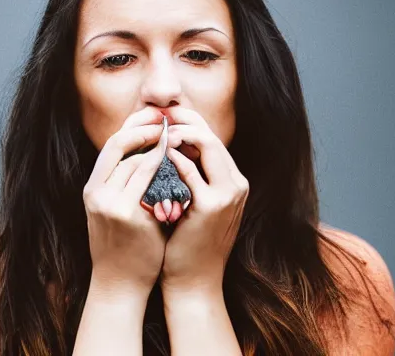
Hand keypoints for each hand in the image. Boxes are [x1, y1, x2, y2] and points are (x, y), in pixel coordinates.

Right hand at [83, 107, 167, 294]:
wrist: (119, 284)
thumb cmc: (122, 245)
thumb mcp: (111, 209)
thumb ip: (123, 182)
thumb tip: (146, 153)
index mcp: (92, 188)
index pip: (111, 145)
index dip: (133, 126)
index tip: (154, 118)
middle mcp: (96, 192)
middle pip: (118, 144)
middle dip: (143, 127)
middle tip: (166, 121)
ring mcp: (110, 204)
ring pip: (135, 160)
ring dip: (158, 146)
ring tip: (176, 138)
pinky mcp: (127, 216)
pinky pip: (148, 181)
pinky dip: (163, 166)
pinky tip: (177, 161)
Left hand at [160, 107, 248, 291]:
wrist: (194, 280)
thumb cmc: (189, 240)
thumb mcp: (196, 203)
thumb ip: (192, 175)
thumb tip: (171, 144)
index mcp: (234, 180)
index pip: (213, 139)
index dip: (189, 122)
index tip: (165, 116)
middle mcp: (237, 183)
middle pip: (213, 136)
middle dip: (185, 120)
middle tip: (159, 114)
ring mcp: (228, 194)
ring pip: (208, 144)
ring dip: (181, 132)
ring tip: (158, 129)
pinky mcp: (212, 206)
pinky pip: (190, 170)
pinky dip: (174, 157)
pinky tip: (157, 151)